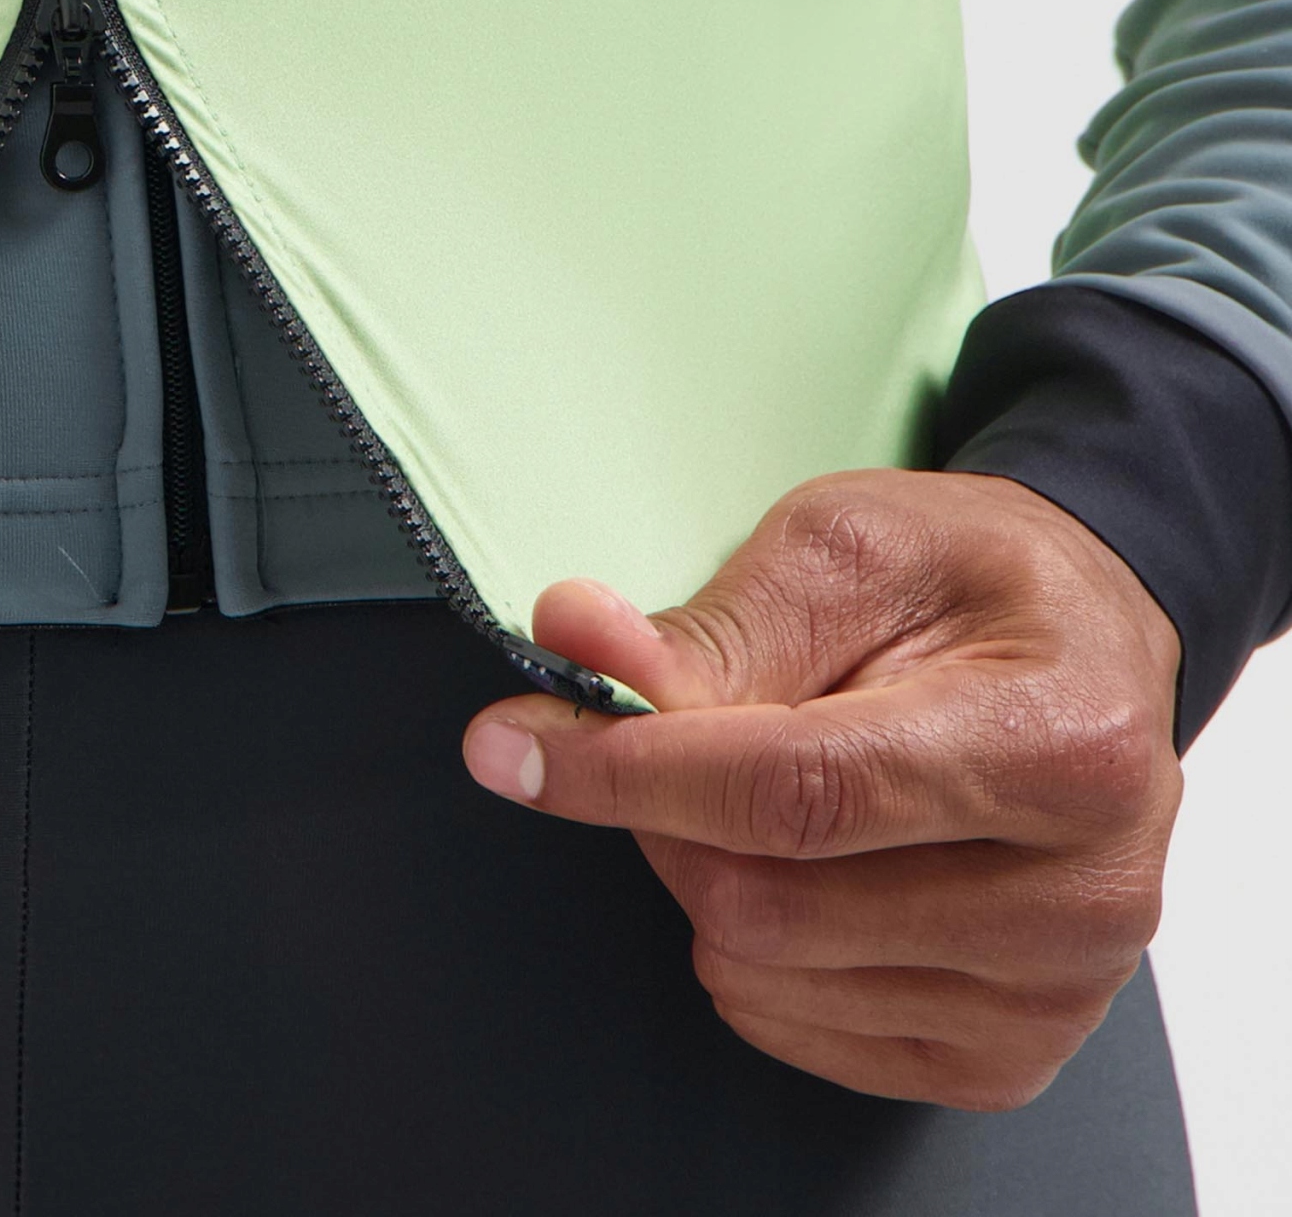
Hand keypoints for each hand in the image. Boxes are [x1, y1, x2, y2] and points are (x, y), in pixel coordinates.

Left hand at [459, 469, 1182, 1108]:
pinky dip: (743, 943)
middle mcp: (1080, 895)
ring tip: (755, 781)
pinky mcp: (1005, 1054)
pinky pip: (797, 1028)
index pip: (798, 794)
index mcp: (1058, 747)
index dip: (632, 772)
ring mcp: (1051, 994)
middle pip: (769, 901)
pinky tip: (789, 860)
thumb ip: (714, 620)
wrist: (1085, 646)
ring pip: (767, 972)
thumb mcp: (849, 546)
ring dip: (700, 871)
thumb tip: (576, 640)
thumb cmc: (975, 586)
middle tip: (656, 733)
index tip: (515, 745)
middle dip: (660, 812)